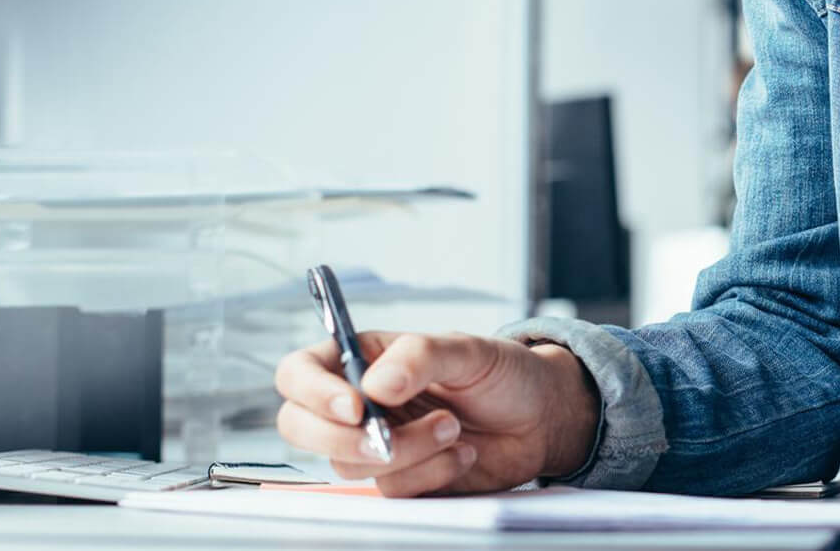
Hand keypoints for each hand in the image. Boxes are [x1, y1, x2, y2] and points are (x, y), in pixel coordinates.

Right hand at [274, 331, 598, 496]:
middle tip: (388, 434)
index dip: (312, 392)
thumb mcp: (468, 348)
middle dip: (347, 438)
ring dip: (407, 451)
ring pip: (350, 465)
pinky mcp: (401, 479)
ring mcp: (376, 444)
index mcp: (364, 359)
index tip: (355, 406)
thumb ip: (420, 356)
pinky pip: (392, 491)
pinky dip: (431, 474)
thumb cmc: (503, 372)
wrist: (540, 418)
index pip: (299, 373)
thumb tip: (374, 385)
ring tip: (453, 428)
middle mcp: (360, 403)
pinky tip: (461, 453)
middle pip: (301, 428)